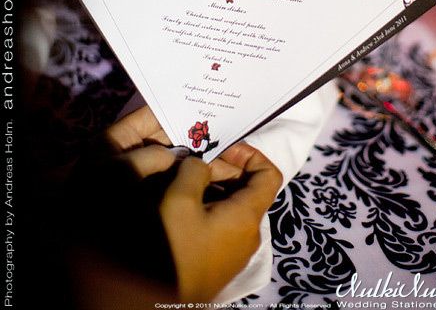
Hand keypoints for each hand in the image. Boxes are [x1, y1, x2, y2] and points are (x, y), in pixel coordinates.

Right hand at [106, 107, 282, 300]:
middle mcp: (250, 233)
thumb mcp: (180, 200)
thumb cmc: (175, 247)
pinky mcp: (220, 260)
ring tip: (181, 182)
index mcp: (248, 215)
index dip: (250, 154)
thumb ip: (194, 170)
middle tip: (191, 165)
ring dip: (211, 188)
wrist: (156, 301)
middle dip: (222, 169)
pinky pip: (222, 223)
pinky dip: (208, 206)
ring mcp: (236, 250)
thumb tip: (199, 165)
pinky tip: (181, 207)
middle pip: (248, 188)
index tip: (222, 149)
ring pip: (232, 205)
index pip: (270, 174)